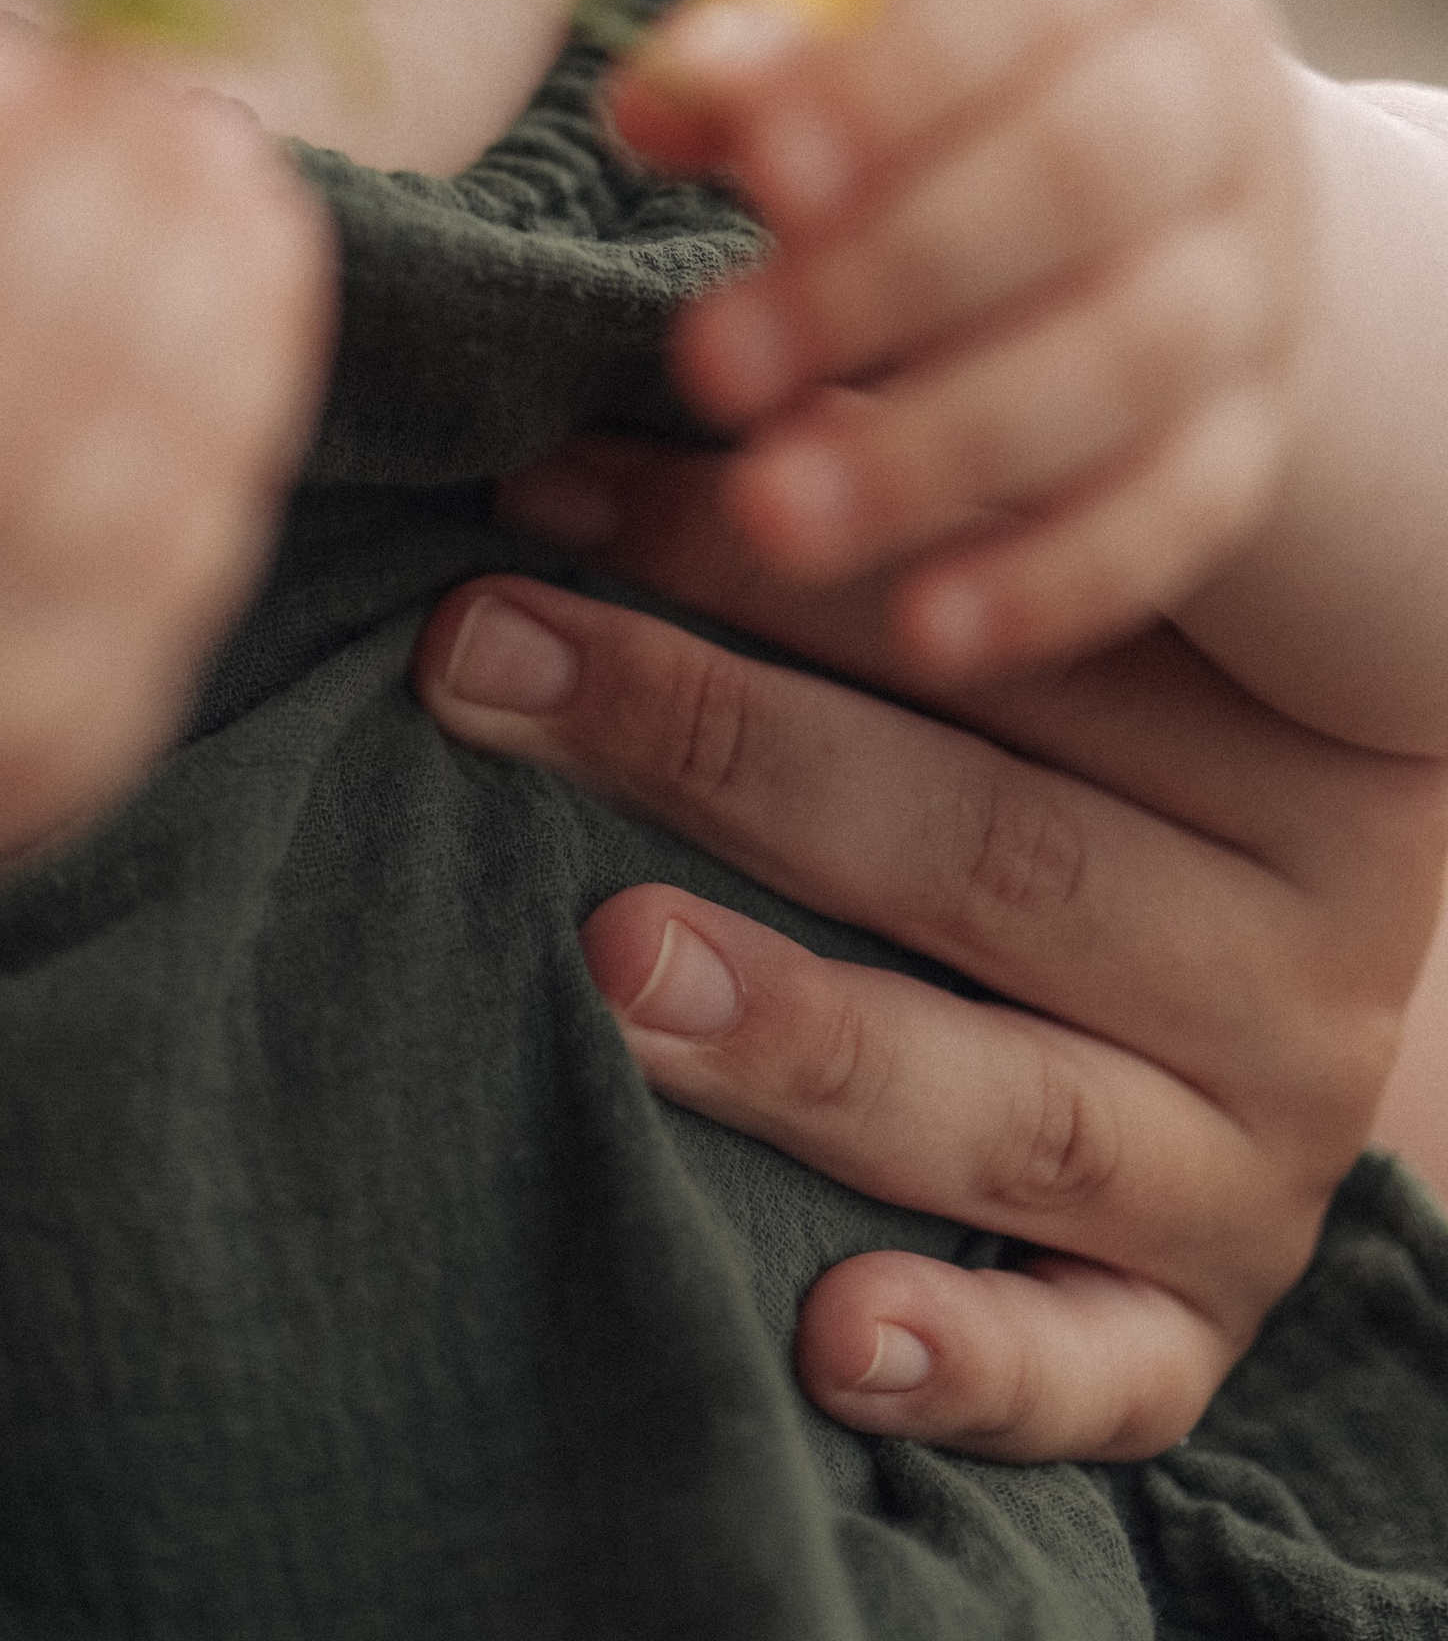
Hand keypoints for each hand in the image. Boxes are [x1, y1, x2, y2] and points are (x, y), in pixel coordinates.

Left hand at [415, 439, 1447, 1461]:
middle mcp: (1294, 944)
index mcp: (1273, 729)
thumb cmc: (1093, 737)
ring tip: (616, 963)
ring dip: (808, 1037)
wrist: (1264, 952)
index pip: (995, 622)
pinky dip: (971, 1361)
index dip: (747, 547)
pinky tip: (830, 1337)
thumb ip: (881, 519)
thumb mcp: (1041, 613)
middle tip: (491, 664)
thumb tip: (588, 415)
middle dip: (711, 742)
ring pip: (1022, 1101)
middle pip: (990, 842)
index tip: (535, 485)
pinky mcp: (1198, 1317)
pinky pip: (1103, 1369)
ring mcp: (1254, 1148)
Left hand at [614, 0, 1313, 675]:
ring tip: (772, 512)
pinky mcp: (1257, 421)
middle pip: (1077, 175)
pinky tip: (928, 628)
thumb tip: (651, 100)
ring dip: (943, 442)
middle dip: (887, 276)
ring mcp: (1250, 265)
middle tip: (709, 364)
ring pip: (1129, 353)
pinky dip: (1059, 576)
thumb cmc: (941, 72)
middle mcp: (1201, 95)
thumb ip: (757, 58)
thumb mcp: (859, 28)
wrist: (1162, 167)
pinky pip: (1184, 508)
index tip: (760, 170)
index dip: (888, 76)